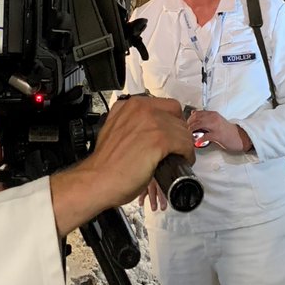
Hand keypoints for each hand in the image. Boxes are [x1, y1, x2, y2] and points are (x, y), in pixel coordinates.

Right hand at [49, 95, 193, 236]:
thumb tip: (150, 131)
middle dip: (178, 132)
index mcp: (130, 105)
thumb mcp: (116, 130)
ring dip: (184, 145)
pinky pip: (185, 144)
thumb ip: (132, 123)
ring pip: (182, 130)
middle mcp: (141, 108)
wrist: (97, 180)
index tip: (172, 134)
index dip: (172, 121)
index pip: (166, 105)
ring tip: (178, 158)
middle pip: (176, 116)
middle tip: (176, 148)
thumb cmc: (105, 163)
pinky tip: (181, 162)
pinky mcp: (159, 139)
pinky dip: (187, 154)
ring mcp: (151, 122)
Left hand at [186, 109, 249, 152]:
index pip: (197, 113)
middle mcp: (214, 118)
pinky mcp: (218, 135)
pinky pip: (206, 136)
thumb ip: (205, 118)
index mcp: (213, 114)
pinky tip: (196, 142)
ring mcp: (216, 126)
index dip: (189, 119)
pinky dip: (199, 139)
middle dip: (188, 125)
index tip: (185, 125)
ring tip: (188, 136)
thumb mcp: (216, 121)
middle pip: (196, 118)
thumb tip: (193, 114)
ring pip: (199, 125)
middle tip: (184, 132)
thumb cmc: (227, 131)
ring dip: (191, 131)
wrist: (239, 137)